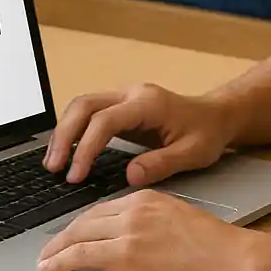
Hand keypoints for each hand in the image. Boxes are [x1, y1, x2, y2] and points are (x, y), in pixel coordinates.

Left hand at [37, 189, 261, 270]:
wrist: (237, 263)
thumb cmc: (220, 253)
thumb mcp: (181, 225)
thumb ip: (155, 227)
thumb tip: (137, 245)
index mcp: (150, 198)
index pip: (104, 207)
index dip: (82, 223)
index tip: (71, 233)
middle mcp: (137, 208)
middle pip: (86, 218)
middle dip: (63, 234)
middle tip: (48, 248)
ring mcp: (131, 231)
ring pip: (78, 234)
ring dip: (55, 248)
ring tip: (44, 260)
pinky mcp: (128, 256)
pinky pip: (81, 255)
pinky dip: (60, 261)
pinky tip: (51, 268)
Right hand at [44, 83, 232, 185]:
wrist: (216, 116)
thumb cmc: (207, 133)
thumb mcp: (193, 153)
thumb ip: (161, 164)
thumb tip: (130, 176)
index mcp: (148, 103)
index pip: (105, 120)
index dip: (86, 147)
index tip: (75, 174)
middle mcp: (131, 94)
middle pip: (84, 105)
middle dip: (64, 136)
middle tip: (54, 167)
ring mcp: (124, 97)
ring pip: (82, 106)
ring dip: (64, 132)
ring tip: (53, 163)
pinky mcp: (121, 106)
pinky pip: (89, 113)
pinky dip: (74, 131)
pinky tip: (67, 153)